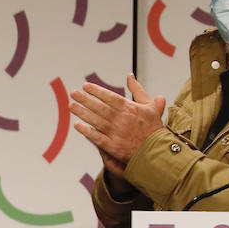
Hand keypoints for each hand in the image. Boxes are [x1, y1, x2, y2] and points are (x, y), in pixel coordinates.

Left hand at [69, 75, 164, 191]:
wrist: (156, 151)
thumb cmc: (152, 127)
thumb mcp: (149, 105)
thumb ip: (138, 89)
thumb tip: (130, 76)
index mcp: (130, 108)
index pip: (110, 97)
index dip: (96, 91)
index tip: (85, 86)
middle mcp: (122, 120)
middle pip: (100, 107)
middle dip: (85, 99)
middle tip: (73, 93)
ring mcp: (116, 133)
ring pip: (96, 121)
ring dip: (82, 113)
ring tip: (71, 106)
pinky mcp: (113, 146)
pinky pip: (97, 137)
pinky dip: (87, 131)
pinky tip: (77, 125)